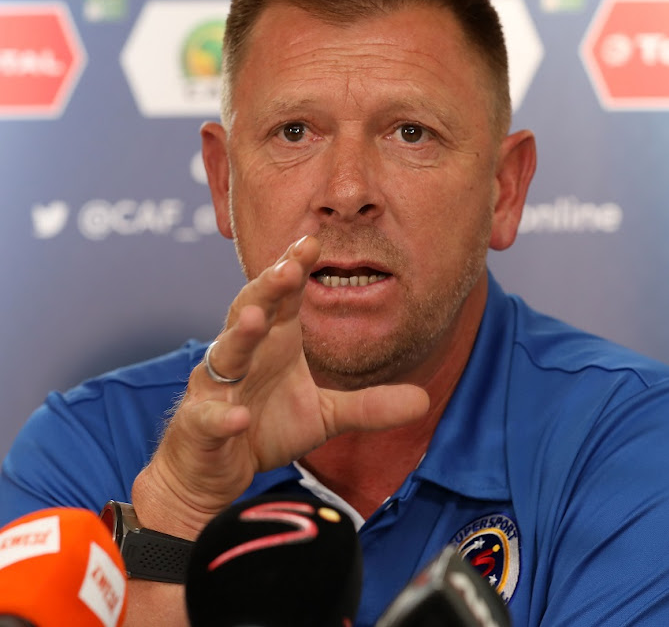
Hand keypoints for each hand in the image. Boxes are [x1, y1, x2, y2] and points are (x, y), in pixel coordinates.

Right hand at [132, 235, 428, 537]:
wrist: (215, 468)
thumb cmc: (265, 426)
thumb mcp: (325, 416)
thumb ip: (369, 406)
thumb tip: (424, 400)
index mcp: (274, 341)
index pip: (284, 296)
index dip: (294, 268)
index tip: (312, 241)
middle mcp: (244, 354)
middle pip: (252, 309)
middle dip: (268, 287)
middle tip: (288, 266)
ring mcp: (218, 387)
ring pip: (225, 352)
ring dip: (240, 335)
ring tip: (257, 319)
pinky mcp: (202, 424)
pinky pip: (210, 418)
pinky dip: (223, 418)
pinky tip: (240, 418)